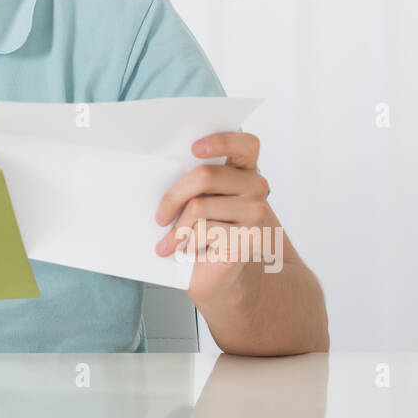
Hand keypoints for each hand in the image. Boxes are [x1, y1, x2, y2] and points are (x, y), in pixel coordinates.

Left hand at [152, 132, 279, 306]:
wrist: (223, 276)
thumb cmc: (207, 233)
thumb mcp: (201, 201)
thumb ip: (195, 183)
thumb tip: (160, 171)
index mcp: (245, 170)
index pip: (245, 143)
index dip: (221, 141)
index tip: (194, 149)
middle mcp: (256, 186)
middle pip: (205, 176)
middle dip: (173, 196)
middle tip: (159, 217)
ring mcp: (257, 212)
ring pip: (200, 205)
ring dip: (177, 227)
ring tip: (167, 241)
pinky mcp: (251, 236)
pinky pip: (205, 230)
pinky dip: (187, 242)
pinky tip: (182, 251)